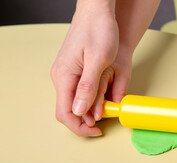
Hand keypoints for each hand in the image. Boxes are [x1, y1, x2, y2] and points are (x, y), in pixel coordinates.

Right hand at [51, 1, 131, 135]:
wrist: (98, 12)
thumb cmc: (99, 30)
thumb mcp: (97, 59)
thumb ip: (88, 86)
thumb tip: (80, 112)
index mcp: (64, 76)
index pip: (65, 113)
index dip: (80, 127)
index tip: (97, 131)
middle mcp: (62, 77)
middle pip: (69, 110)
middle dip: (87, 120)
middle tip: (106, 120)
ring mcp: (68, 74)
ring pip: (76, 102)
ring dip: (91, 109)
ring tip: (108, 107)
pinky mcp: (76, 71)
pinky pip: (80, 92)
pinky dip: (93, 99)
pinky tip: (104, 97)